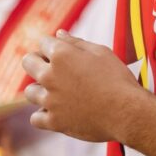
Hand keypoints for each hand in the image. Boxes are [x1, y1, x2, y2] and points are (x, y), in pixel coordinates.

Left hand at [22, 29, 143, 141]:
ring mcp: (50, 100)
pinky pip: (35, 118)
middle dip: (37, 61)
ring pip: (30, 92)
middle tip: (53, 69)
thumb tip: (59, 34)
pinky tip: (55, 112)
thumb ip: (76, 42)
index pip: (43, 42)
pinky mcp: (54, 121)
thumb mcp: (101, 52)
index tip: (61, 53)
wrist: (127, 112)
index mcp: (61, 54)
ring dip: (40, 90)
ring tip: (57, 92)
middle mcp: (50, 75)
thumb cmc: (118, 79)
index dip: (53, 46)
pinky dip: (43, 115)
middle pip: (27, 62)